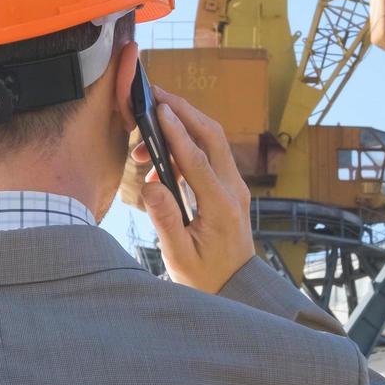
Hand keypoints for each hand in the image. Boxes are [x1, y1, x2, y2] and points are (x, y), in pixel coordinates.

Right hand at [132, 86, 254, 292]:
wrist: (237, 289)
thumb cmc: (206, 278)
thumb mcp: (180, 257)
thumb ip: (166, 221)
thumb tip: (151, 188)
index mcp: (221, 206)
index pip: (197, 160)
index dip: (177, 132)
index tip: (159, 109)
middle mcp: (233, 191)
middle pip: (212, 137)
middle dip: (185, 112)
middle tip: (157, 96)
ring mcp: (234, 187)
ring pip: (212, 142)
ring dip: (184, 126)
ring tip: (147, 132)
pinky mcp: (229, 188)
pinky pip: (209, 156)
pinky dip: (187, 145)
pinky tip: (161, 159)